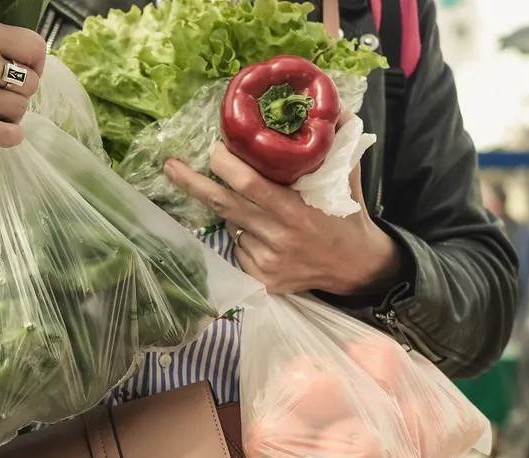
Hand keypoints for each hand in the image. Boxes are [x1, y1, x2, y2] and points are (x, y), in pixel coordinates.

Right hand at [0, 21, 45, 149]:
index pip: (34, 47)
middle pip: (30, 83)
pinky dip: (9, 136)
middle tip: (1, 95)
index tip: (24, 71)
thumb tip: (20, 53)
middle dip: (20, 92)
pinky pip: (9, 135)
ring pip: (20, 110)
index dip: (34, 63)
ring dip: (11, 114)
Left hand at [164, 143, 399, 294]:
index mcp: (297, 211)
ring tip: (258, 207)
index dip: (226, 165)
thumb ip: (339, 143)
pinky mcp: (262, 279)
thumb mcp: (347, 177)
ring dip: (232, 210)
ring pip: (231, 226)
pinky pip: (238, 248)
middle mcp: (279, 238)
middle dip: (193, 183)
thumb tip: (334, 106)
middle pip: (224, 205)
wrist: (357, 267)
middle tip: (170, 165)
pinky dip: (243, 235)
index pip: (249, 185)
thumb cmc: (348, 215)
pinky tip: (265, 234)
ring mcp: (267, 262)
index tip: (214, 148)